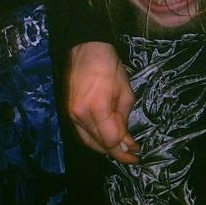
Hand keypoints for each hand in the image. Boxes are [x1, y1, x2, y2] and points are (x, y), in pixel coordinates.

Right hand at [68, 42, 139, 163]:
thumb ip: (124, 119)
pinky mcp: (68, 112)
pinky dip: (94, 140)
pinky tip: (105, 140)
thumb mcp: (126, 93)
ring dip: (104, 148)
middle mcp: (81, 115)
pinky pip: (82, 133)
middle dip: (116, 152)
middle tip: (131, 154)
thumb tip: (126, 141)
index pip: (110, 140)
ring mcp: (71, 114)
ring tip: (120, 149)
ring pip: (88, 141)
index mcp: (97, 108)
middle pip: (98, 144)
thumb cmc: (110, 67)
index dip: (123, 151)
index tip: (136, 154)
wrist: (86, 50)